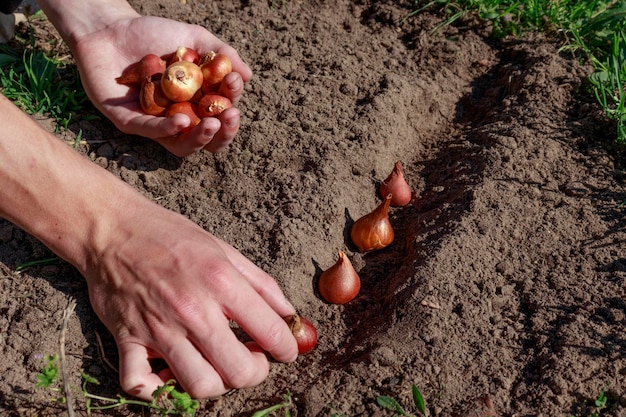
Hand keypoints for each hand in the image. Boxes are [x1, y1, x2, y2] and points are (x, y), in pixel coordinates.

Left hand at [71, 15, 252, 155]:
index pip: (220, 115)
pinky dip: (169, 129)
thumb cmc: (153, 33)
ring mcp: (154, 124)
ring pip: (182, 145)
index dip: (231, 104)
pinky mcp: (129, 123)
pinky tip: (183, 121)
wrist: (110, 26)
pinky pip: (152, 132)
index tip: (234, 84)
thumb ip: (221, 53)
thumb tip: (246, 75)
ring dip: (201, 138)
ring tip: (212, 124)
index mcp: (196, 103)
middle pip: (207, 140)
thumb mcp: (193, 38)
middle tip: (229, 116)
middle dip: (223, 132)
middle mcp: (178, 118)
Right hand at [84, 201, 297, 399]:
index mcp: (222, 283)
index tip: (286, 351)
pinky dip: (158, 391)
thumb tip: (289, 313)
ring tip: (218, 365)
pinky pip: (140, 385)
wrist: (113, 229)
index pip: (271, 332)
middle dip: (256, 372)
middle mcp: (193, 310)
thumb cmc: (170, 236)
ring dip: (217, 384)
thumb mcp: (225, 249)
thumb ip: (261, 284)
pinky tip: (171, 373)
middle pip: (239, 371)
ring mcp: (158, 329)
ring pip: (199, 385)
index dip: (287, 348)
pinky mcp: (128, 340)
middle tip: (253, 358)